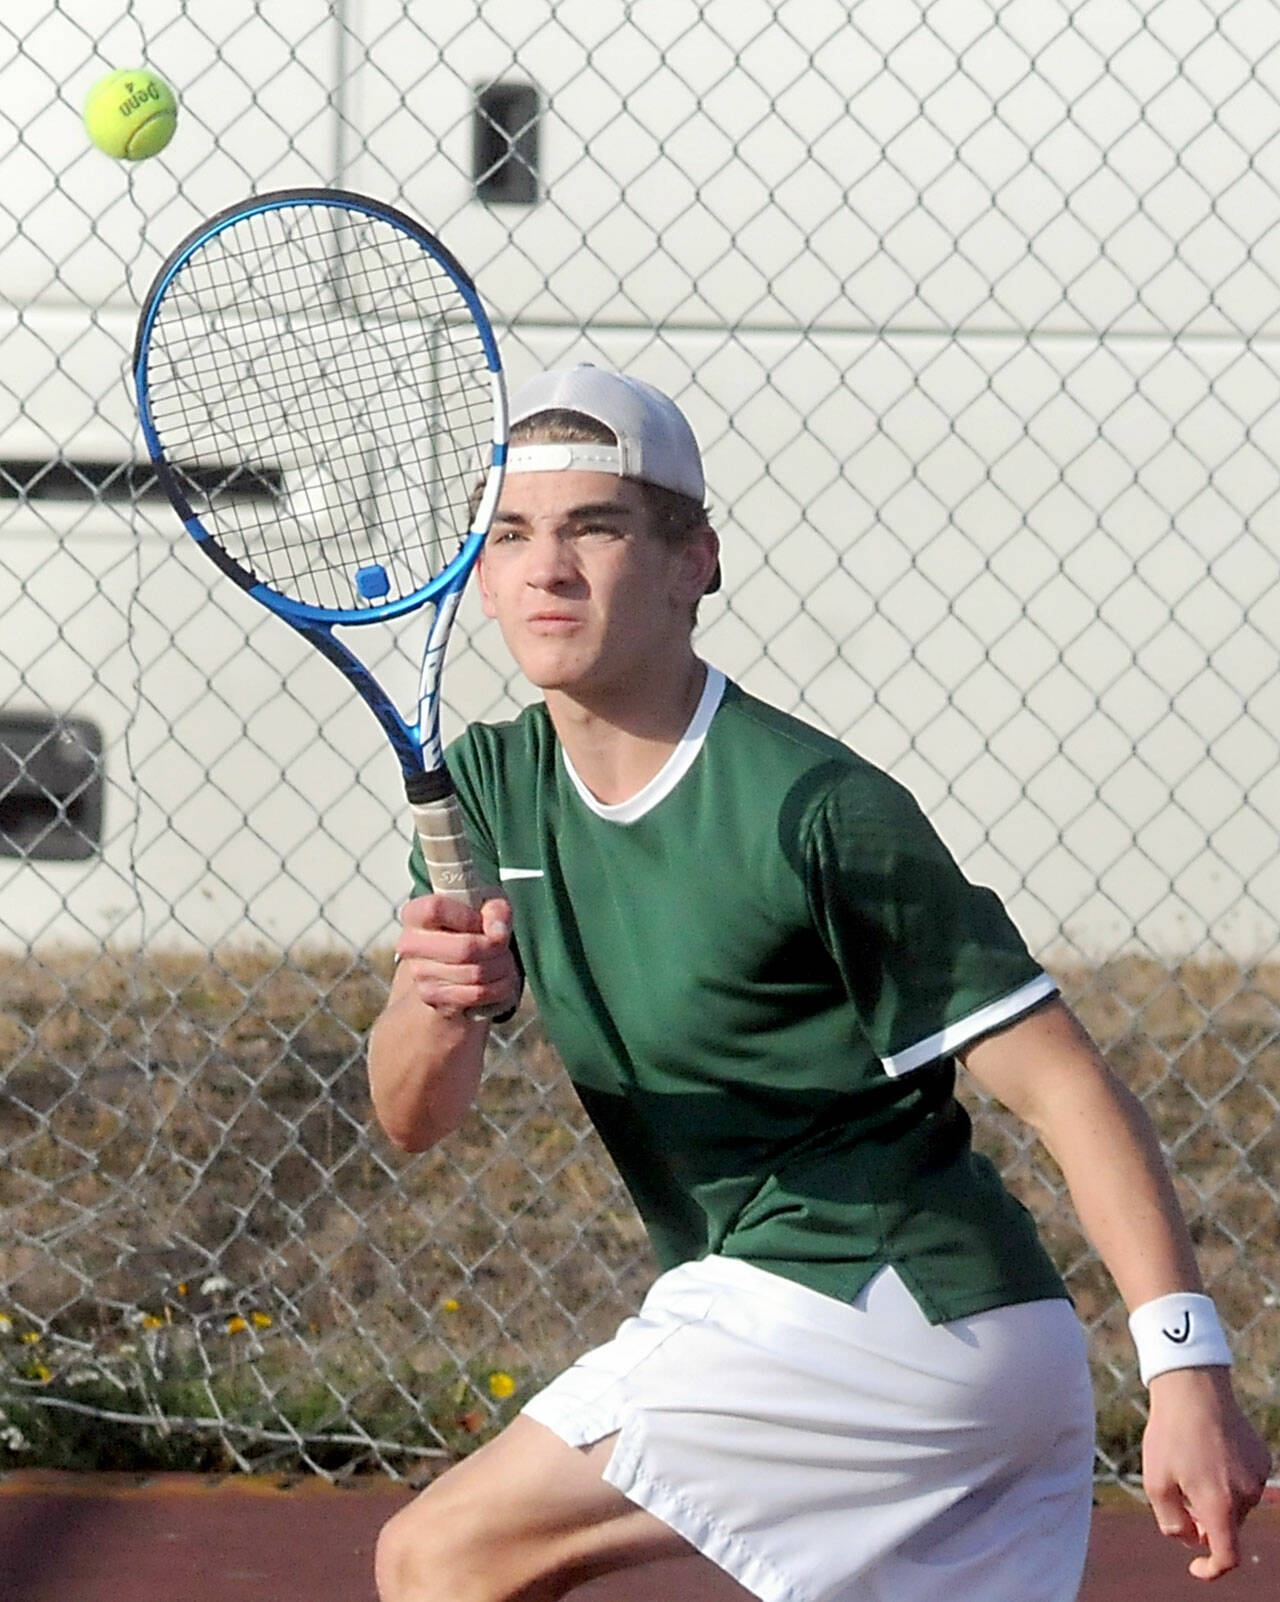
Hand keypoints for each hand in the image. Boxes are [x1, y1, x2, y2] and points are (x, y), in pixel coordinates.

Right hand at [396, 892, 518, 1018]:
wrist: (451, 966)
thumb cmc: (469, 928)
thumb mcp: (486, 907)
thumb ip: (496, 910)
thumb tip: (497, 933)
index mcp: (415, 913)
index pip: (436, 910)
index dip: (468, 917)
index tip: (482, 922)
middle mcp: (410, 944)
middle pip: (464, 948)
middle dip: (495, 948)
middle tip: (503, 946)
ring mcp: (419, 973)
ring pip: (476, 973)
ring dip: (501, 969)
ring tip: (502, 962)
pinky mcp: (432, 997)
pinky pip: (477, 994)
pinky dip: (497, 988)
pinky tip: (496, 980)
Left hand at [1142, 1366, 1271, 1578]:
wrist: (1192, 1386)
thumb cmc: (1169, 1434)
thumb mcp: (1155, 1481)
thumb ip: (1171, 1522)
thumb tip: (1190, 1539)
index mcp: (1221, 1505)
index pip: (1228, 1557)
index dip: (1212, 1569)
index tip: (1197, 1567)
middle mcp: (1247, 1495)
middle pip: (1227, 1528)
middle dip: (1205, 1524)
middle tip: (1179, 1496)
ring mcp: (1257, 1475)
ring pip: (1235, 1505)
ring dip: (1215, 1498)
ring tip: (1191, 1462)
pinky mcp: (1261, 1457)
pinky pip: (1243, 1482)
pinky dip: (1226, 1479)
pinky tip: (1208, 1451)